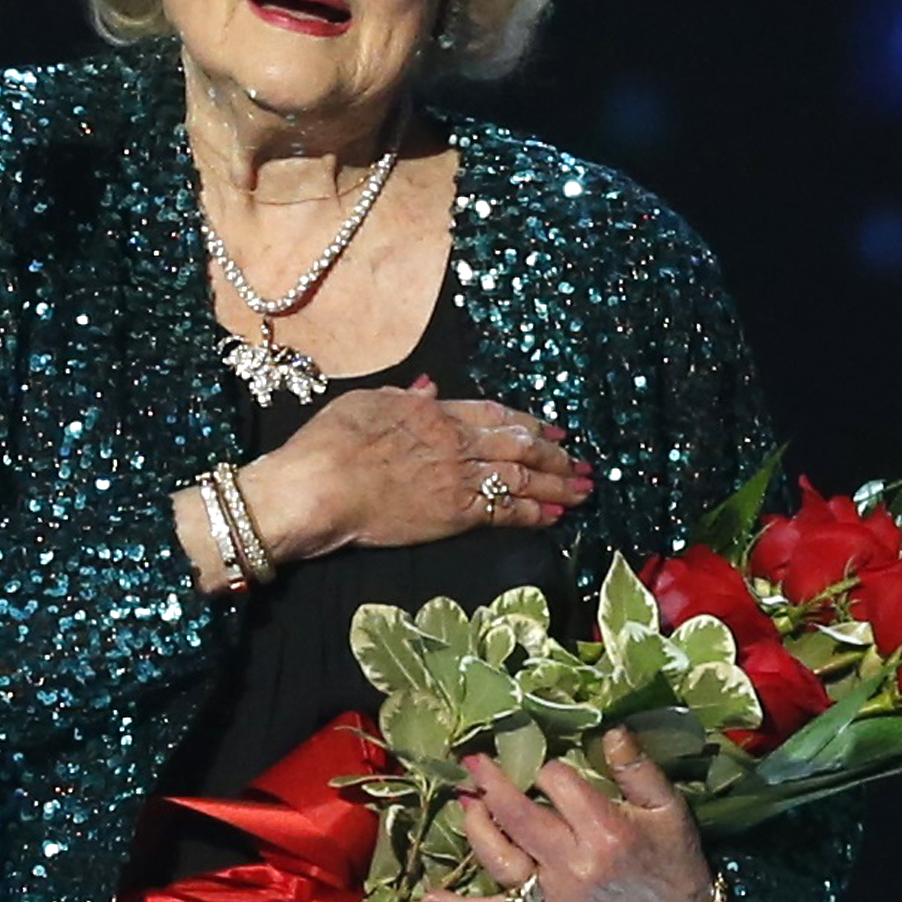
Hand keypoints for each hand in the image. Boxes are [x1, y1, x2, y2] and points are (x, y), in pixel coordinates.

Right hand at [237, 379, 590, 561]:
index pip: (494, 414)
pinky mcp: (454, 514)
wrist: (317, 489)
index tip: (553, 428)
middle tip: (582, 462)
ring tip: (585, 489)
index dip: (527, 422)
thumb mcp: (363, 404)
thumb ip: (403, 396)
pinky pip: (505, 511)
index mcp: (433, 411)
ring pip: (521, 477)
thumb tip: (429, 386)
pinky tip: (557, 515)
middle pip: (518, 444)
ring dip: (558, 483)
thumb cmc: (327, 445)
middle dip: (555, 454)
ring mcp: (457, 478)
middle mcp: (454, 441)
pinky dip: (535, 512)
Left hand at [419, 725, 714, 901]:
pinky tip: (428, 900)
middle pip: (518, 816)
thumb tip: (608, 729)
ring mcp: (554, 899)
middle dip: (491, 783)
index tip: (548, 766)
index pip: (558, 783)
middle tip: (473, 761)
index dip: (548, 768)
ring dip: (474, 828)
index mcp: (607, 832)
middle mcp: (574, 866)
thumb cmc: (671, 856)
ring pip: (499, 860)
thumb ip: (637, 768)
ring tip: (465, 801)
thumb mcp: (668, 806)